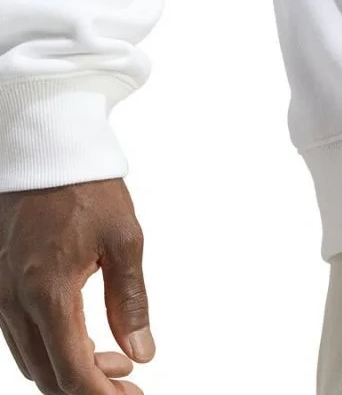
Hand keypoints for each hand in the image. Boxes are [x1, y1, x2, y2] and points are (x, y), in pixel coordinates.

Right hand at [0, 179, 154, 393]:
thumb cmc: (88, 191)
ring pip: (33, 360)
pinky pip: (22, 337)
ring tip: (117, 361)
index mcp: (47, 292)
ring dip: (73, 370)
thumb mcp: (124, 240)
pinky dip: (55, 348)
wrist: (47, 155)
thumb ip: (130, 301)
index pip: (71, 370)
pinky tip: (87, 339)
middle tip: (130, 384)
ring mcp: (0, 296)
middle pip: (49, 375)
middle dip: (90, 387)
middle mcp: (14, 302)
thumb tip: (141, 353)